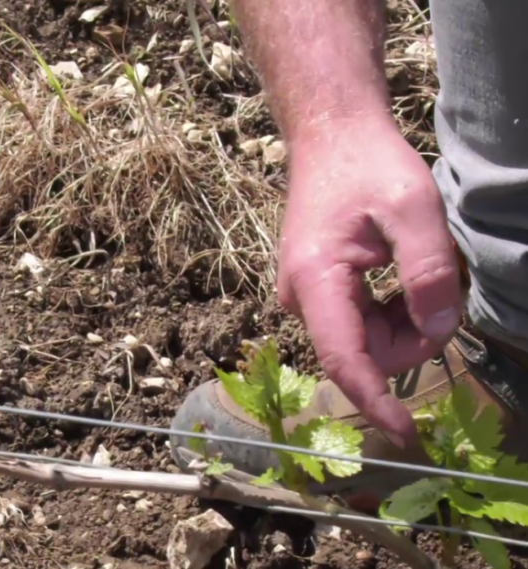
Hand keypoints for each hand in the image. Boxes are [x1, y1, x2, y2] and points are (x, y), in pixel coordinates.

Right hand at [276, 118, 462, 447]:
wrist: (330, 136)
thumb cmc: (367, 163)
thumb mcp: (412, 205)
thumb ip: (428, 269)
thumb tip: (441, 328)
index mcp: (317, 280)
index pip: (344, 358)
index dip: (374, 401)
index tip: (406, 434)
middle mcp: (301, 296)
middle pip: (363, 352)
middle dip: (412, 340)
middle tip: (445, 291)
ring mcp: (306, 295)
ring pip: (364, 341)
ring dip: (404, 325)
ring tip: (423, 272)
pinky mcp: (317, 290)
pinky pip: (359, 324)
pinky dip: (392, 313)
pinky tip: (402, 276)